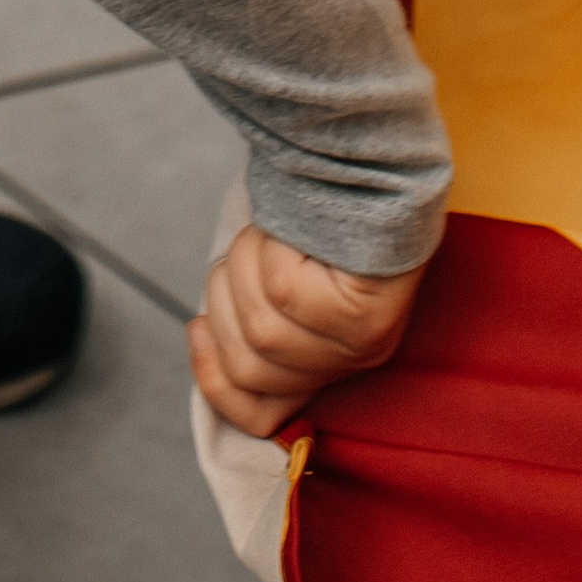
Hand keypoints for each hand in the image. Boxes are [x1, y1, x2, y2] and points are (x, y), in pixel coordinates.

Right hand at [187, 219, 422, 435]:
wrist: (384, 167)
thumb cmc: (325, 214)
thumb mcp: (284, 269)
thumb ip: (257, 309)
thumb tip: (202, 333)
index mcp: (331, 359)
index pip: (260, 414)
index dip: (213, 382)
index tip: (197, 326)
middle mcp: (349, 361)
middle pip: (248, 363)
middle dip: (224, 298)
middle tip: (248, 250)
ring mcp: (361, 342)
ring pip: (261, 326)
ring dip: (245, 263)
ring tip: (273, 231)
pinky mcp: (366, 314)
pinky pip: (283, 289)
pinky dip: (271, 248)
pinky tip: (296, 227)